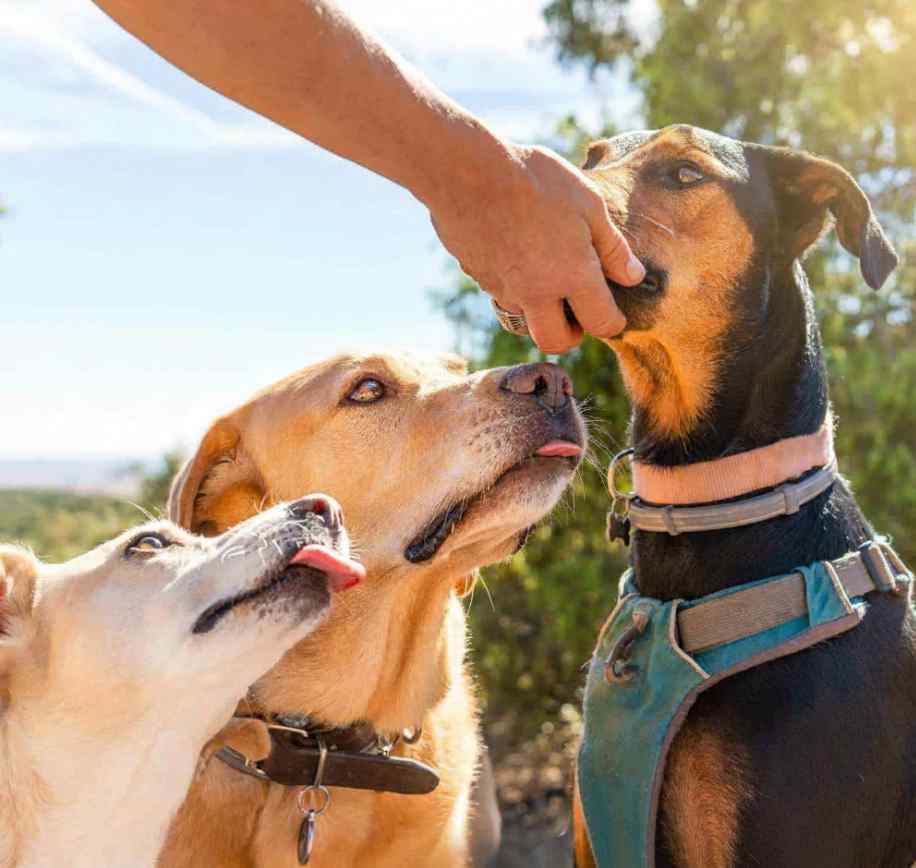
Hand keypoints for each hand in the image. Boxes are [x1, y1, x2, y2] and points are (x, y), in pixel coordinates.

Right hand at [428, 143, 644, 352]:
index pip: (601, 324)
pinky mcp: (478, 277)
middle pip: (555, 342)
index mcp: (572, 276)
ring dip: (539, 306)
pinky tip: (514, 249)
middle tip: (576, 311)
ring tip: (544, 268)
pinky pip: (501, 292)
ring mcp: (503, 289)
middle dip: (570, 335)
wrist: (466, 171)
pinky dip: (514, 283)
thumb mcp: (588, 203)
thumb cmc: (535, 180)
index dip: (613, 323)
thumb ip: (612, 247)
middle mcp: (536, 293)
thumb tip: (633, 276)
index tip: (614, 312)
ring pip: (525, 318)